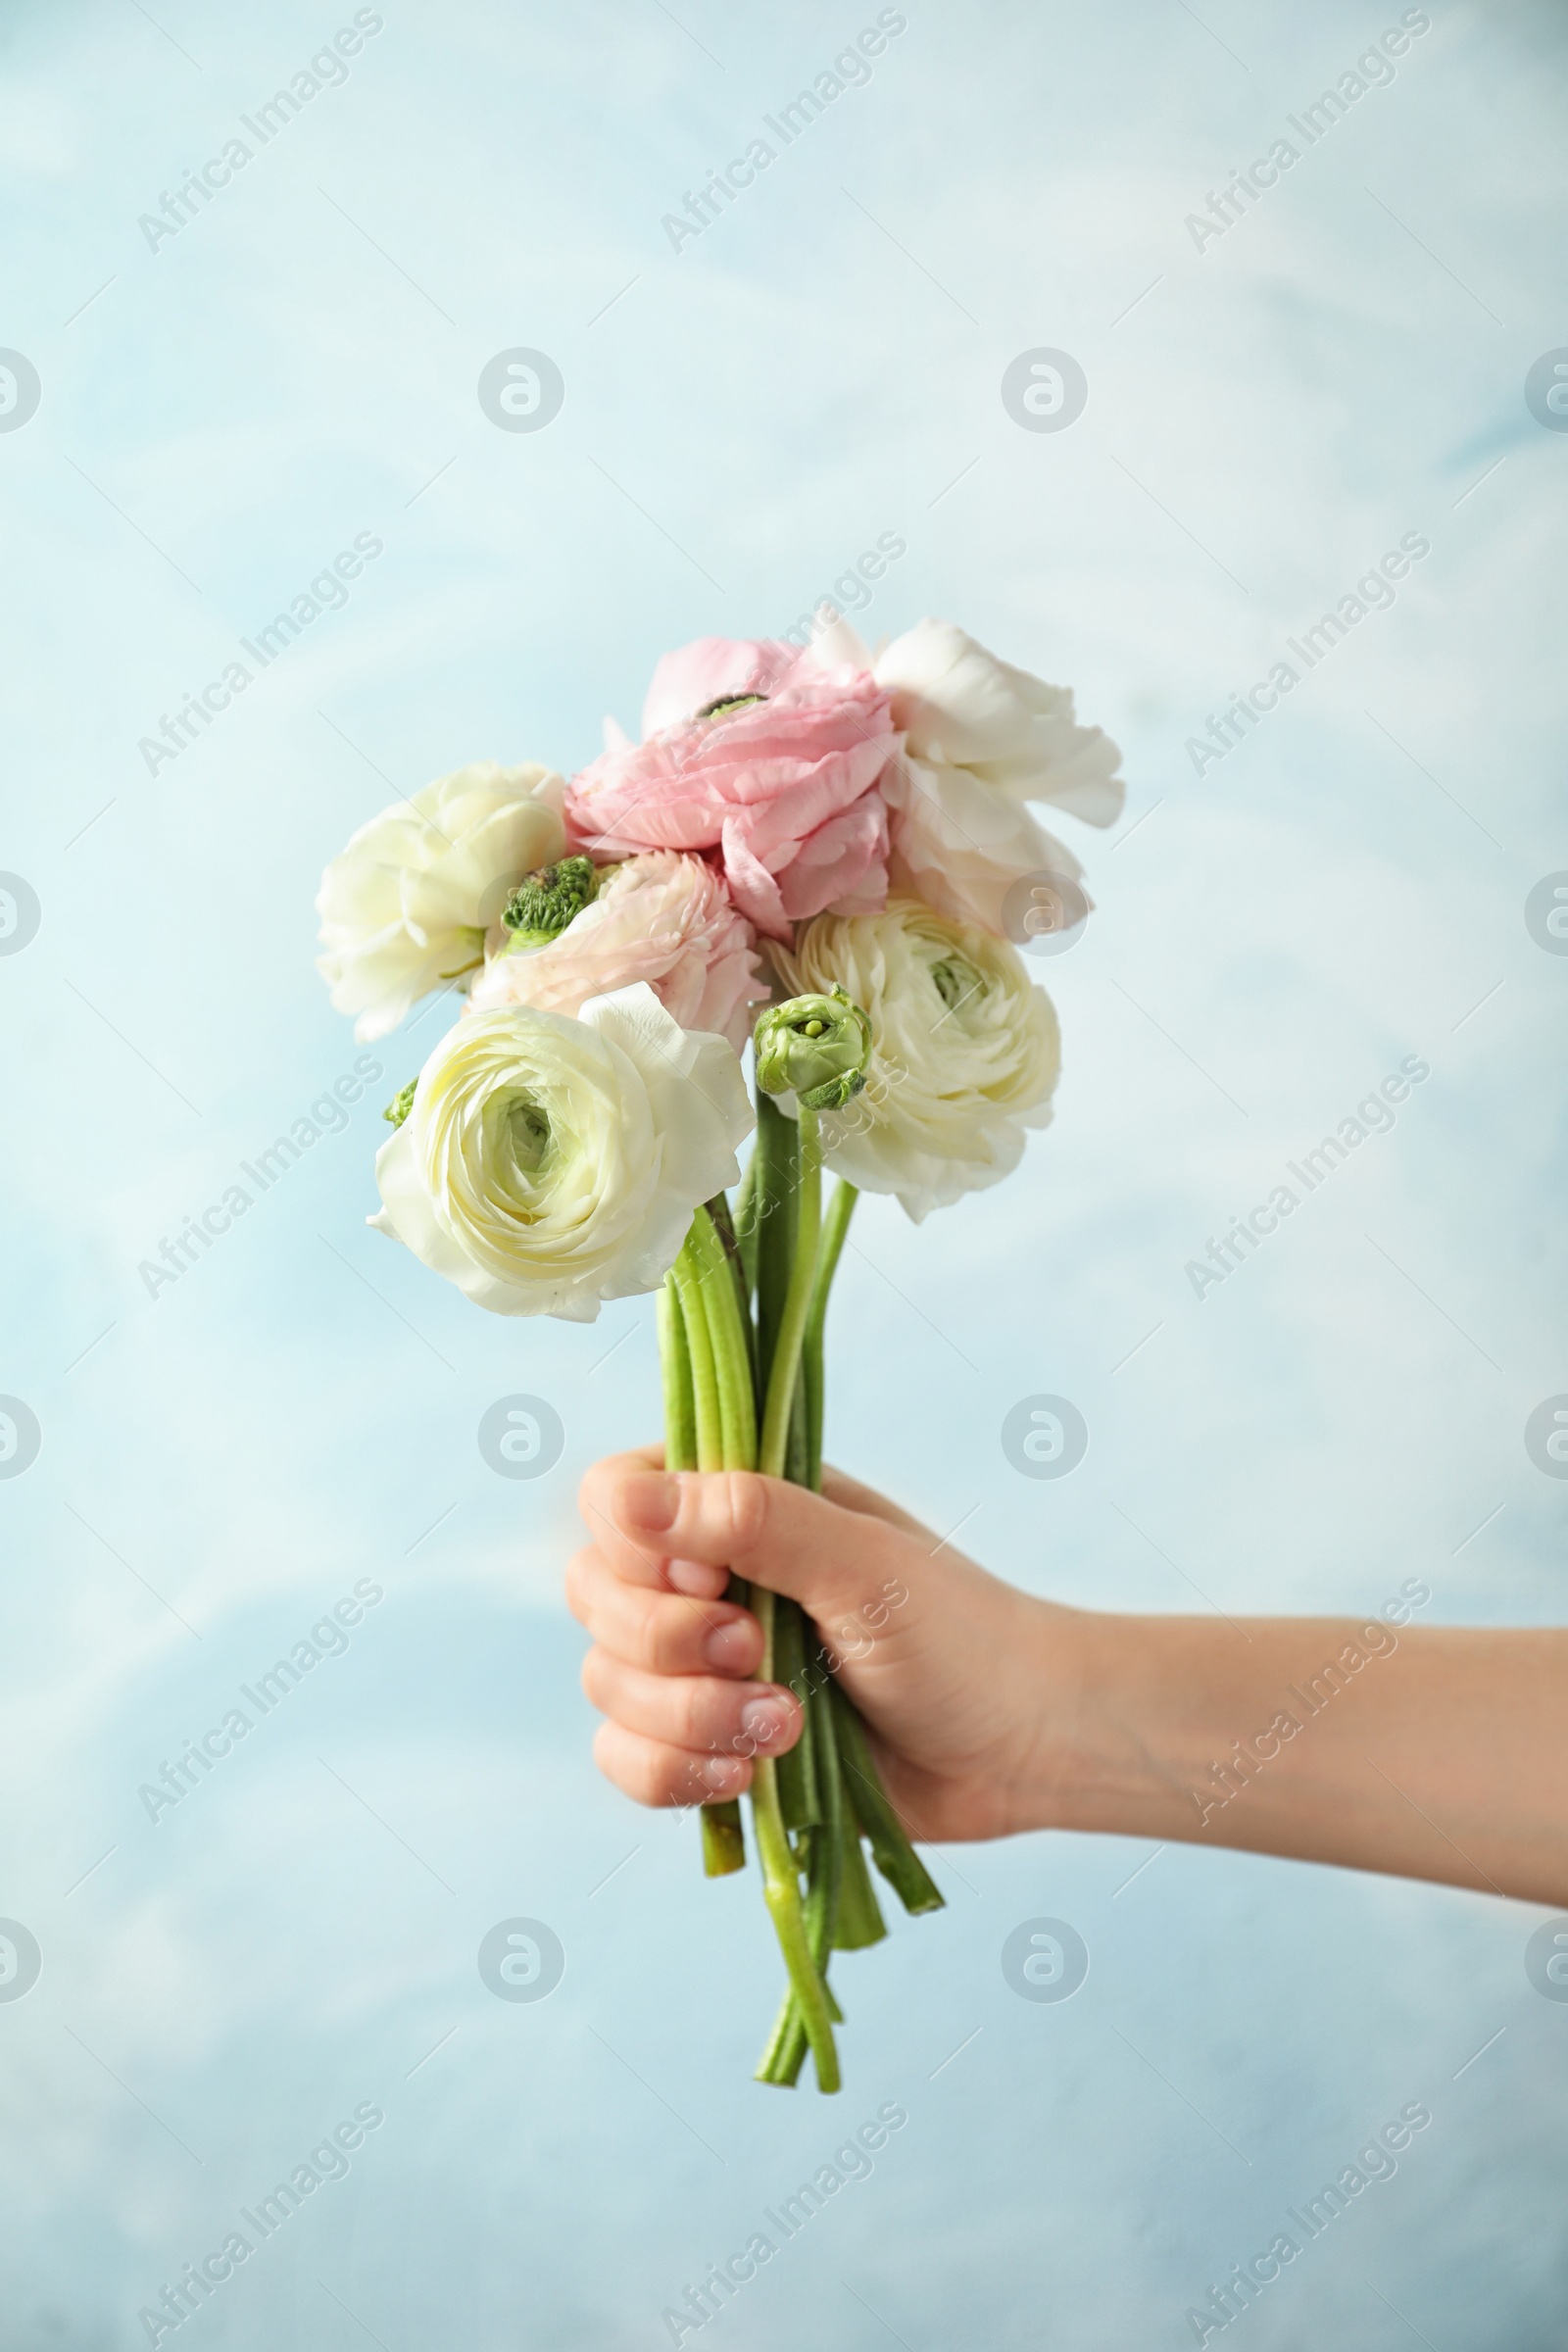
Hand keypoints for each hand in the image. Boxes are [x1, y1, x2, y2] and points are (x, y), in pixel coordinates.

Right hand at [568, 1450, 1075, 1840]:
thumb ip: (751, 1519)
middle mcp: (704, 1576)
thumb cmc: (958, 1633)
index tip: (715, 1578)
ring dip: (688, 1716)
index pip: (612, 1497)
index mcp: (737, 1502)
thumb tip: (623, 1498)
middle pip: (594, 1595)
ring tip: (785, 1726)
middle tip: (759, 1652)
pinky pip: (627, 1761)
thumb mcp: (862, 1563)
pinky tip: (751, 1774)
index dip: (639, 1546)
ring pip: (607, 1685)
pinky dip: (675, 1773)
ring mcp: (699, 1665)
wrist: (1016, 1748)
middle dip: (669, 1642)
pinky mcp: (706, 1745)